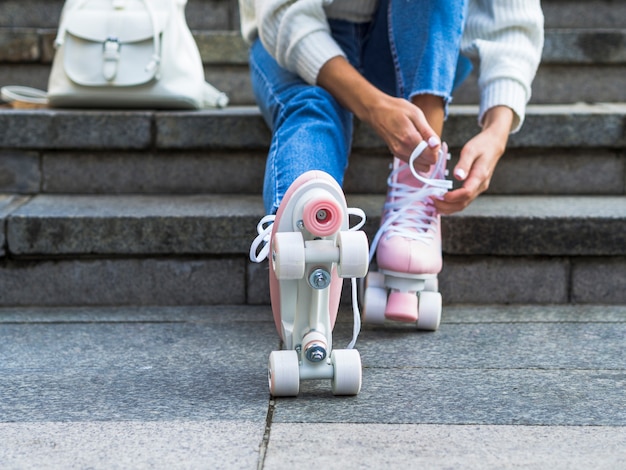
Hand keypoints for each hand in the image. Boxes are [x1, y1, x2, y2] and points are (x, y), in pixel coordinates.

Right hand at [317, 57, 441, 170]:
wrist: (376, 111)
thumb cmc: (396, 109)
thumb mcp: (416, 115)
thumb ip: (427, 132)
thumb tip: (436, 144)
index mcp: (410, 140)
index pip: (431, 158)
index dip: (436, 149)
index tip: (433, 139)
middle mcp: (403, 150)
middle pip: (427, 164)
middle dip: (431, 154)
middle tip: (427, 139)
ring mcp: (398, 154)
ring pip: (420, 166)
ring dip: (424, 156)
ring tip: (420, 140)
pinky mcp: (396, 154)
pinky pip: (412, 163)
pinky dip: (417, 157)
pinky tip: (414, 143)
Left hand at [434, 106, 513, 214]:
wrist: (494, 144)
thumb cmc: (482, 145)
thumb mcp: (471, 150)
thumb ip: (464, 163)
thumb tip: (457, 176)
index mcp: (480, 176)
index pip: (466, 193)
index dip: (451, 197)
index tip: (438, 195)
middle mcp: (480, 186)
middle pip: (463, 204)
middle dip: (446, 206)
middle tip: (431, 201)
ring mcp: (478, 188)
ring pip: (463, 205)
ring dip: (447, 208)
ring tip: (433, 203)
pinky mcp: (475, 188)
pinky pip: (463, 201)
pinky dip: (451, 204)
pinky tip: (441, 201)